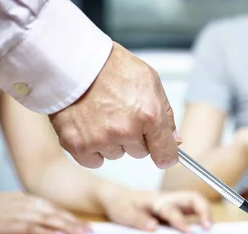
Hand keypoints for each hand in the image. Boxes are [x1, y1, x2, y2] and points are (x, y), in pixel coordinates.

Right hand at [0, 192, 89, 233]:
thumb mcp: (9, 204)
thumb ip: (27, 209)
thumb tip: (44, 218)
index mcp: (25, 199)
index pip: (54, 207)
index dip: (70, 216)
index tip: (84, 224)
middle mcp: (24, 204)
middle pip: (55, 212)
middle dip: (74, 222)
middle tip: (90, 231)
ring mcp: (17, 214)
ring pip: (48, 219)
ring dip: (66, 227)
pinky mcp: (8, 225)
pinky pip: (32, 228)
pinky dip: (46, 232)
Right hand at [50, 42, 179, 169]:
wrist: (72, 60)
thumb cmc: (112, 67)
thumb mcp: (150, 82)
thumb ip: (165, 115)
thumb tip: (175, 141)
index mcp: (149, 115)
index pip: (166, 155)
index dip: (165, 155)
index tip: (163, 154)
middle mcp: (125, 131)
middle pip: (140, 153)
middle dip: (134, 137)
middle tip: (120, 113)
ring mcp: (100, 139)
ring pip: (116, 154)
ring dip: (111, 141)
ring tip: (101, 114)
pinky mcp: (77, 145)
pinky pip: (94, 160)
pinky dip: (91, 148)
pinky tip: (89, 126)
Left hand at [98, 185, 211, 232]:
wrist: (117, 198)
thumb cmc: (121, 205)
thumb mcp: (123, 213)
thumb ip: (138, 220)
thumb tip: (154, 227)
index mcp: (156, 200)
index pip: (173, 209)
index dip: (182, 221)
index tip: (190, 233)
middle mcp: (169, 200)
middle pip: (193, 198)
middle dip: (204, 210)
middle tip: (209, 228)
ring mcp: (173, 204)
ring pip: (196, 204)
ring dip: (206, 214)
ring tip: (210, 230)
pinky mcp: (175, 211)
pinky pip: (192, 212)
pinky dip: (201, 219)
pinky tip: (204, 232)